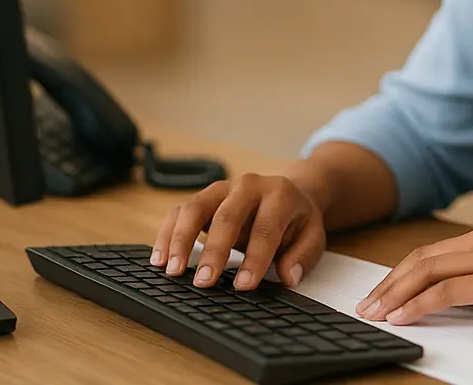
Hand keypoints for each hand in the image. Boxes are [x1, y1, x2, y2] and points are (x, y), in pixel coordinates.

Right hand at [151, 173, 326, 290]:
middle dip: (214, 251)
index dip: (255, 258)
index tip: (244, 285)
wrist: (288, 191)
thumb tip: (288, 276)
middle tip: (204, 282)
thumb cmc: (296, 219)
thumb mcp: (313, 235)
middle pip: (227, 216)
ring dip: (181, 241)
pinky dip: (166, 235)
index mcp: (279, 194)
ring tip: (173, 271)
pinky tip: (159, 260)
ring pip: (195, 208)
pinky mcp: (203, 197)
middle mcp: (248, 186)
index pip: (265, 227)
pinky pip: (179, 212)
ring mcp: (222, 189)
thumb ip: (303, 256)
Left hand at [355, 224, 472, 329]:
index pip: (432, 253)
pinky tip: (402, 317)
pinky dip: (419, 304)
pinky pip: (447, 291)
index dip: (400, 274)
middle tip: (365, 307)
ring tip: (374, 314)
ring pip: (427, 272)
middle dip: (388, 285)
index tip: (380, 295)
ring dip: (395, 295)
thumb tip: (456, 300)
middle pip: (421, 259)